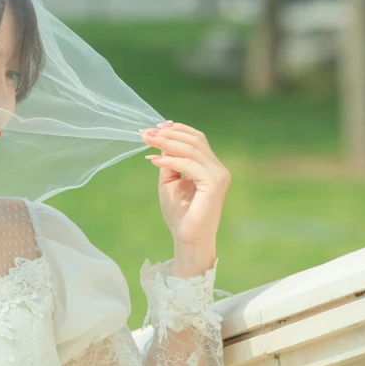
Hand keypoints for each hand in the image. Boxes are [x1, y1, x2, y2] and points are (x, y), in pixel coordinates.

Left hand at [140, 121, 230, 269]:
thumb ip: (168, 161)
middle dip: (168, 133)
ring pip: (191, 149)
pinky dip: (171, 160)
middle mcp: (218, 169)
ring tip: (147, 141)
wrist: (187, 238)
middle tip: (146, 132)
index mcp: (210, 166)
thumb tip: (159, 140)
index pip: (197, 139)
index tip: (154, 127)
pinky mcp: (213, 184)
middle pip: (194, 140)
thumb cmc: (179, 213)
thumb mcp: (169, 181)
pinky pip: (190, 165)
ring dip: (166, 142)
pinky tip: (154, 160)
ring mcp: (218, 176)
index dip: (177, 129)